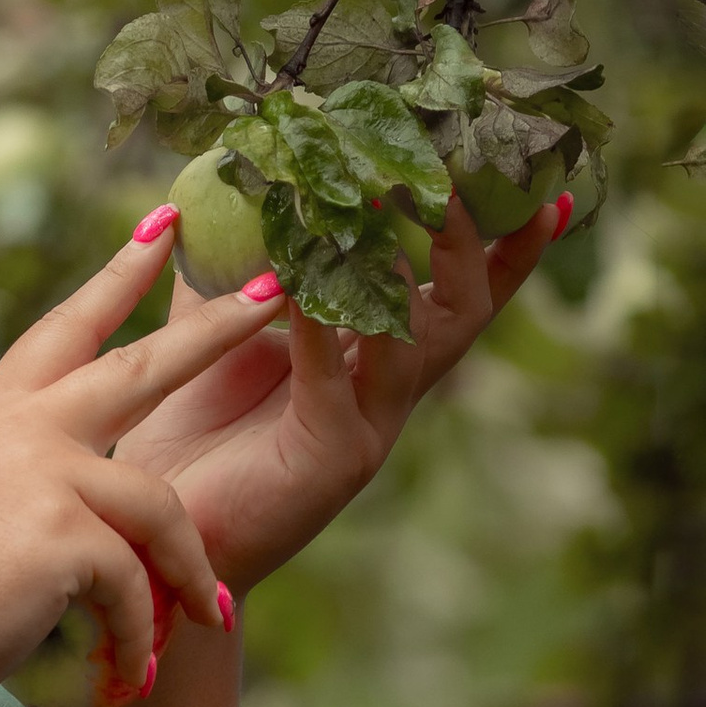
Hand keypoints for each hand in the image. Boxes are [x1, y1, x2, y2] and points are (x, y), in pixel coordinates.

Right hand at [0, 219, 280, 706]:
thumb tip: (65, 490)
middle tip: (270, 293)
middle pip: (140, 364)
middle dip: (214, 331)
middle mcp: (19, 424)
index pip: (66, 328)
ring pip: (159, 502)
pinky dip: (139, 635)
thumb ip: (15, 474)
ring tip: (210, 619)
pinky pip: (136, 581)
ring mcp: (43, 469)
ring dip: (190, 570)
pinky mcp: (64, 529)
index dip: (116, 279)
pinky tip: (131, 672)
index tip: (159, 232)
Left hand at [117, 189, 570, 597]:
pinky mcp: (330, 456)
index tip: (548, 188)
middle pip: (462, 309)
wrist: (158, 531)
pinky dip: (322, 326)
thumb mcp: (211, 335)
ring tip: (389, 199)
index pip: (455, 291)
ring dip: (405, 268)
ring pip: (416, 341)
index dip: (504, 244)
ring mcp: (369, 426)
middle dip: (474, 242)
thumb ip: (223, 272)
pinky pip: (333, 378)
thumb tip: (209, 191)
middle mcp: (388, 391)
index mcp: (373, 357)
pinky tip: (306, 279)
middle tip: (467, 175)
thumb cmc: (188, 434)